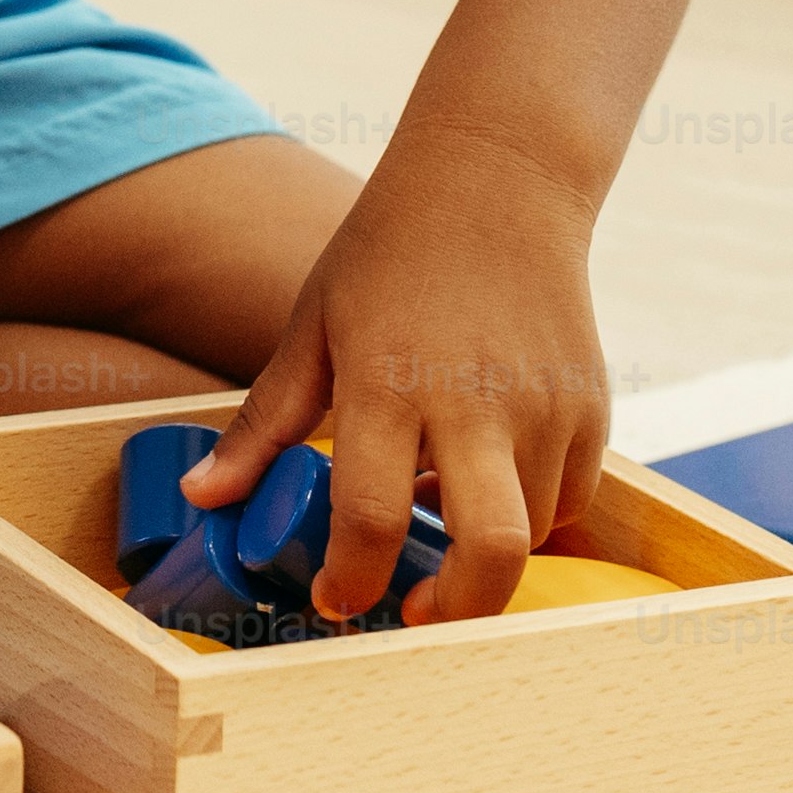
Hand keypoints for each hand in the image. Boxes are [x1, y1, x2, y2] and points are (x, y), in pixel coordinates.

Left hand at [183, 120, 609, 624]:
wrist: (497, 180)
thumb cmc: (387, 253)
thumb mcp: (312, 327)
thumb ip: (265, 423)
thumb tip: (201, 497)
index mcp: (389, 382)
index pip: (371, 516)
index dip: (351, 579)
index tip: (334, 597)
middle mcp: (476, 403)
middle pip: (491, 553)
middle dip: (453, 609)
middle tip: (411, 612)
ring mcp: (545, 406)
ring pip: (530, 534)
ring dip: (482, 553)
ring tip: (432, 515)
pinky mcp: (591, 405)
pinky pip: (567, 499)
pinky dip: (527, 513)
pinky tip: (481, 479)